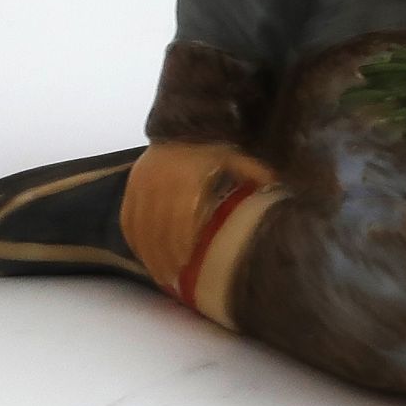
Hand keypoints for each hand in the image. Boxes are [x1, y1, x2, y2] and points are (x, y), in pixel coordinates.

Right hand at [120, 140, 274, 291]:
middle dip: (165, 257)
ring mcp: (142, 184)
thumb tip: (278, 187)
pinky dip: (133, 239)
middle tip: (173, 280)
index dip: (181, 245)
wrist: (182, 126)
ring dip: (148, 254)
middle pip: (158, 229)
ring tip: (159, 274)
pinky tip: (142, 254)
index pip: (180, 219)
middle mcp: (160, 183)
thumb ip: (255, 173)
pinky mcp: (131, 186)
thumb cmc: (212, 147)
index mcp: (186, 178)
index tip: (186, 265)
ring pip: (141, 227)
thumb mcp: (235, 157)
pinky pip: (127, 218)